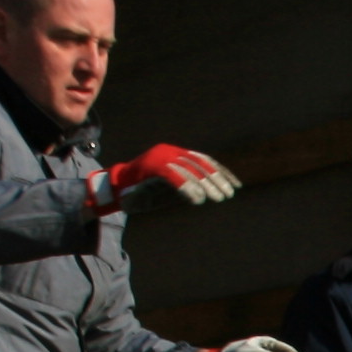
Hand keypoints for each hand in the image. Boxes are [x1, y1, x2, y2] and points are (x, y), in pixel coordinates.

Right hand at [90, 143, 238, 212]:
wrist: (116, 190)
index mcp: (176, 154)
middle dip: (216, 179)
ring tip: (217, 198)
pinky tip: (197, 199)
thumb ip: (191, 186)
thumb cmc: (146, 193)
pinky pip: (172, 176)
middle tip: (228, 194)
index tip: (235, 186)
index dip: (222, 173)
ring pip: (188, 169)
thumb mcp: (174, 188)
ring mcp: (159, 157)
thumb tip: (214, 191)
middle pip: (200, 163)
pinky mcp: (150, 167)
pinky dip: (186, 187)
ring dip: (205, 184)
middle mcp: (170, 152)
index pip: (205, 160)